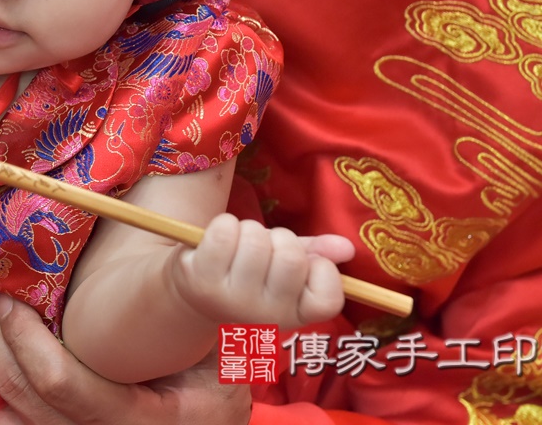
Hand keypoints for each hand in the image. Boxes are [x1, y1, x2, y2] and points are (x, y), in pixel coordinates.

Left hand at [0, 286, 251, 424]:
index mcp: (155, 421)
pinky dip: (7, 398)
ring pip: (21, 415)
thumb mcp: (229, 343)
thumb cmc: (228, 365)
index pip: (67, 387)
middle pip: (31, 401)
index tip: (10, 299)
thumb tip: (198, 249)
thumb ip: (199, 308)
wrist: (221, 409)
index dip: (27, 342)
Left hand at [173, 214, 353, 328]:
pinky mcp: (202, 278)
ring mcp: (231, 300)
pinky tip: (217, 241)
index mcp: (293, 317)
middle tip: (264, 248)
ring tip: (239, 245)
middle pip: (291, 256)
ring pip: (256, 239)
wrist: (194, 292)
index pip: (329, 299)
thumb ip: (319, 257)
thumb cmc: (250, 275)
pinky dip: (224, 224)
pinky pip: (224, 231)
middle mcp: (264, 316)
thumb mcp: (287, 271)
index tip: (304, 264)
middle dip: (280, 238)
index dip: (322, 270)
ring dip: (249, 229)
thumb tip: (346, 247)